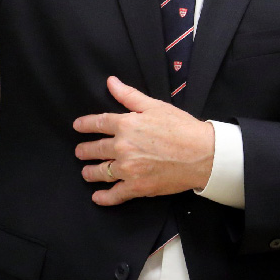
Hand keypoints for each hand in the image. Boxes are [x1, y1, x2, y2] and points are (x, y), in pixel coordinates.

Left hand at [73, 76, 214, 205]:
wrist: (202, 154)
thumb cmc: (181, 127)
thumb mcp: (155, 106)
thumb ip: (129, 95)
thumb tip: (111, 82)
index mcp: (126, 124)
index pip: (98, 123)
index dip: (85, 125)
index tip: (77, 127)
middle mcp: (122, 147)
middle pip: (95, 149)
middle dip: (85, 151)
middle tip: (79, 152)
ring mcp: (128, 169)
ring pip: (101, 172)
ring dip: (90, 173)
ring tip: (86, 172)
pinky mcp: (138, 187)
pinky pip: (115, 194)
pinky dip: (104, 197)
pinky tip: (97, 197)